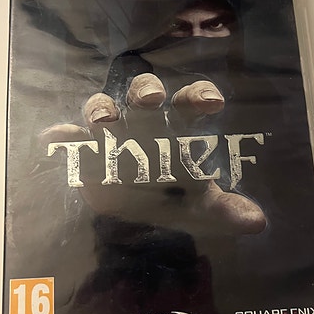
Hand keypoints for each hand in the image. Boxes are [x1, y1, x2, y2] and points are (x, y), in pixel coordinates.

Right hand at [40, 73, 265, 238]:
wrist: (136, 213)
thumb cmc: (173, 196)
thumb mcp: (200, 206)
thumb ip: (225, 209)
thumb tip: (257, 222)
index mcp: (174, 129)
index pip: (188, 102)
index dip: (199, 95)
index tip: (212, 103)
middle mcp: (141, 124)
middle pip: (142, 94)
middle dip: (145, 91)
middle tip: (151, 98)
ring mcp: (110, 135)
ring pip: (102, 108)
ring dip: (100, 109)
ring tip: (102, 123)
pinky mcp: (85, 152)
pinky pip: (71, 139)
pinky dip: (63, 136)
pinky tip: (56, 138)